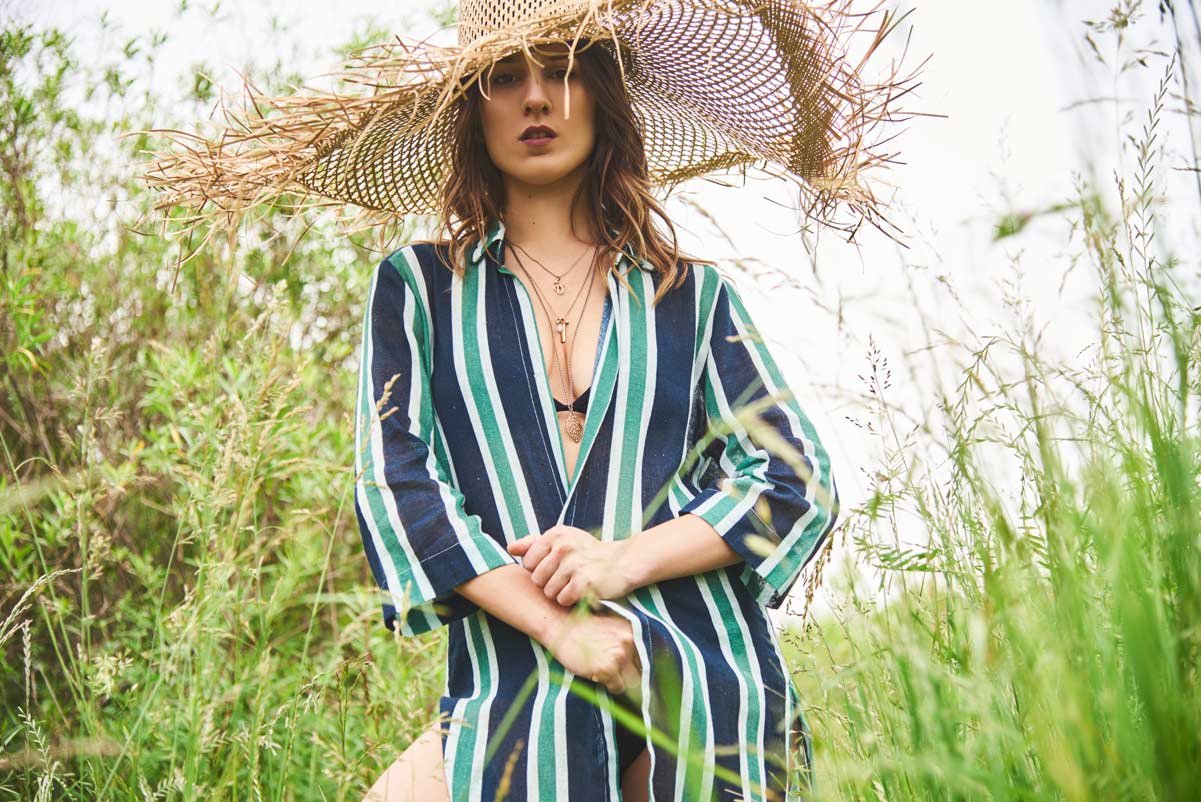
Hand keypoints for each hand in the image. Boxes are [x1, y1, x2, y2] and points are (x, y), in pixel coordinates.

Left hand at [508, 525, 634, 606]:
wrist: (623, 563)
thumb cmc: (588, 553)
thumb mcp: (562, 541)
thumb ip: (534, 543)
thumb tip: (509, 548)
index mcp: (556, 534)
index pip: (528, 563)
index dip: (539, 570)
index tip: (556, 566)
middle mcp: (564, 546)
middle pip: (536, 579)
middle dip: (549, 583)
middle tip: (568, 577)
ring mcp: (574, 564)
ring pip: (549, 591)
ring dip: (561, 593)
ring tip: (576, 583)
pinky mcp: (585, 582)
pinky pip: (563, 600)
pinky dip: (571, 600)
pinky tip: (583, 591)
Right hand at [544, 607, 642, 697]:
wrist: (561, 626)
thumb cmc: (583, 627)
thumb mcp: (611, 626)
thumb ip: (625, 640)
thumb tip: (640, 662)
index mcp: (632, 630)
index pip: (646, 656)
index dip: (639, 666)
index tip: (634, 672)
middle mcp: (630, 642)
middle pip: (642, 670)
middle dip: (631, 675)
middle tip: (619, 676)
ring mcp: (619, 655)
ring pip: (632, 681)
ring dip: (621, 681)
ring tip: (608, 675)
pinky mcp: (607, 669)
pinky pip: (618, 687)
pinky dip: (610, 686)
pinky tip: (599, 676)